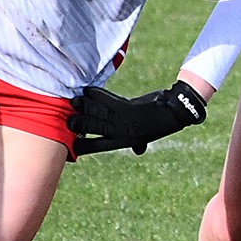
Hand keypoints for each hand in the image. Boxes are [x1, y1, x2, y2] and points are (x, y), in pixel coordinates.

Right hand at [69, 81, 205, 155]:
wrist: (173, 114)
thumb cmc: (158, 124)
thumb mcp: (147, 137)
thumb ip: (138, 142)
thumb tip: (139, 150)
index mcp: (121, 142)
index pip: (95, 146)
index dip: (80, 146)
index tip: (69, 143)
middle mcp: (119, 133)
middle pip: (90, 129)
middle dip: (76, 124)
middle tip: (67, 119)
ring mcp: (122, 121)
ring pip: (95, 113)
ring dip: (82, 106)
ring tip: (73, 102)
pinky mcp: (126, 107)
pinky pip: (105, 99)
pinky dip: (95, 93)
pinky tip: (88, 89)